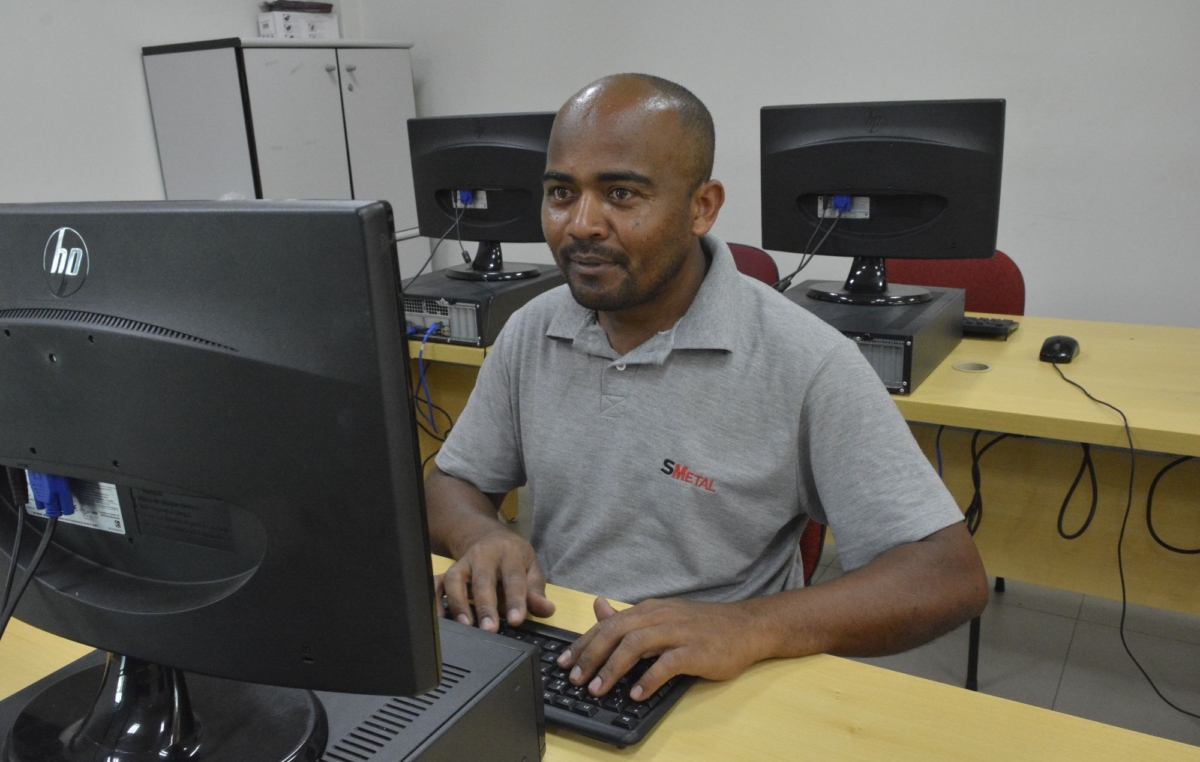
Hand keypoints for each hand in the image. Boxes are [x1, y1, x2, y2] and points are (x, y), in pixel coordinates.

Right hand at [435, 528, 554, 632]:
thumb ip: (537, 591)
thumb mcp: (531, 568)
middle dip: (486, 606)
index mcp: (509, 554)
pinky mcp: (448, 570)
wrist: (487, 536)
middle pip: (483, 580)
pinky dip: (435, 600)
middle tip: (490, 630)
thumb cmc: (513, 558)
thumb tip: (547, 611)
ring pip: (455, 579)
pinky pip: (436, 583)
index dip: (516, 600)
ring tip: (466, 626)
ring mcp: (463, 562)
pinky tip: (441, 619)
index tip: (516, 620)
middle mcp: (483, 556)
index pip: (513, 578)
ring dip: (458, 603)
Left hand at [557, 596, 765, 701]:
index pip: (608, 624)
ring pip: (635, 645)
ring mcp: (677, 632)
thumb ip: (629, 617)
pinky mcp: (694, 650)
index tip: (564, 662)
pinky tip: (636, 693)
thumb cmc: (702, 626)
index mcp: (649, 610)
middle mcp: (659, 617)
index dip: (583, 643)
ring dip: (612, 667)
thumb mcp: (663, 616)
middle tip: (575, 677)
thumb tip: (597, 608)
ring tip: (597, 688)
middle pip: (615, 632)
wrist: (746, 626)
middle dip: (590, 655)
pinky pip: (666, 664)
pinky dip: (648, 679)